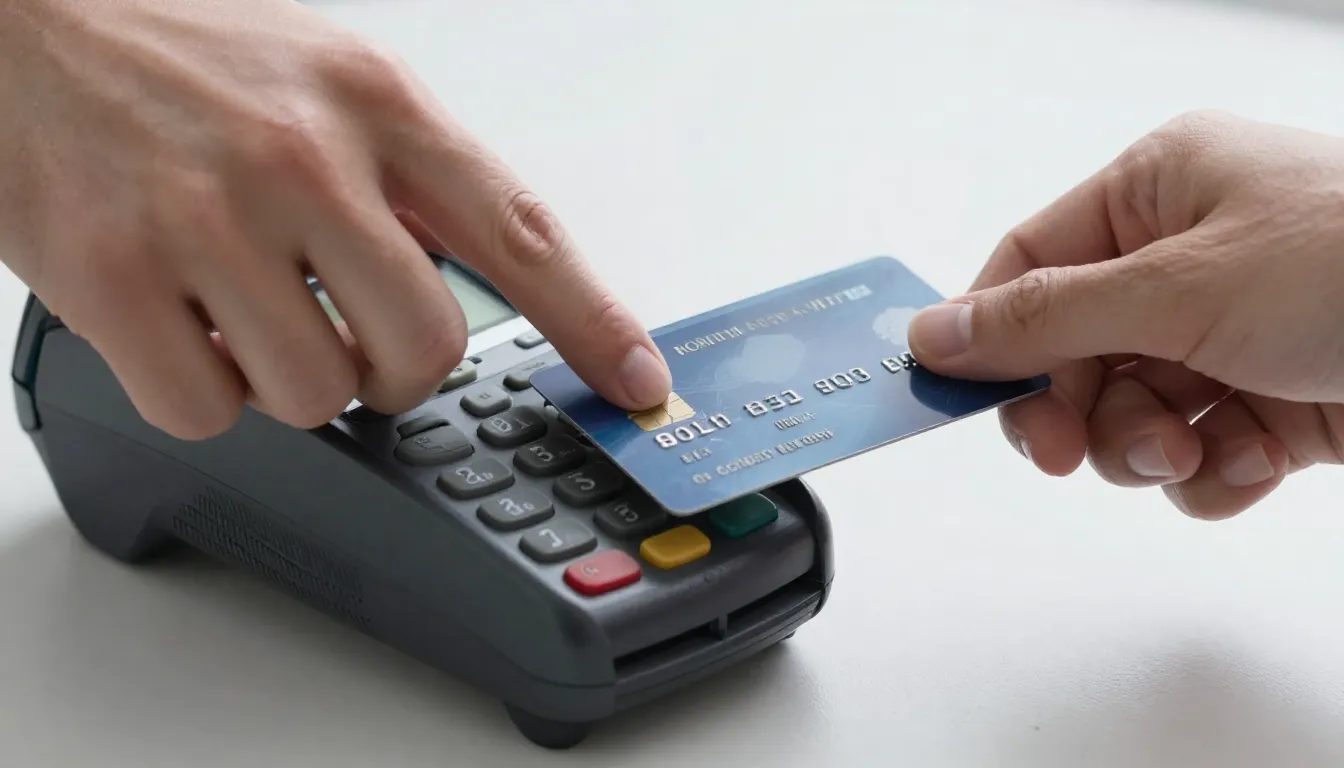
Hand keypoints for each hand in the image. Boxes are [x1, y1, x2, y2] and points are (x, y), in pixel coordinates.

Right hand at [0, 0, 670, 438]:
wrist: (18, 15)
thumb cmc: (180, 47)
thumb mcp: (326, 77)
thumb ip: (408, 175)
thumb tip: (469, 276)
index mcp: (377, 103)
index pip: (523, 233)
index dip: (594, 322)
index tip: (636, 382)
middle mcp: (303, 157)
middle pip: (424, 349)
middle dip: (396, 370)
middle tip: (352, 338)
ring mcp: (206, 218)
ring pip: (317, 394)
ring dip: (289, 376)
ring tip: (242, 308)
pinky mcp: (111, 276)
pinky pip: (207, 412)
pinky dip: (202, 392)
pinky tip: (180, 326)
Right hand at [907, 111, 1343, 519]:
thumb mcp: (1178, 287)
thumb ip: (1044, 316)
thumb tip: (931, 331)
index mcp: (1158, 193)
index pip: (1031, 268)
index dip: (994, 339)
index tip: (975, 403)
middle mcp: (1189, 260)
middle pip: (1074, 354)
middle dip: (1080, 412)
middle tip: (1073, 454)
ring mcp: (1234, 334)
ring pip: (1130, 413)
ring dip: (1147, 447)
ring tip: (1196, 448)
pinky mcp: (1276, 401)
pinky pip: (1199, 453)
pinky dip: (1214, 473)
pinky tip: (1256, 461)